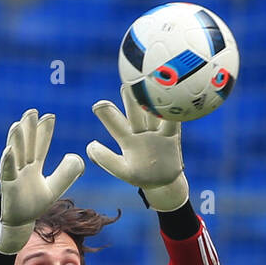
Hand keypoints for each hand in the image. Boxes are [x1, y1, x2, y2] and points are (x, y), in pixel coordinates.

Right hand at [0, 109, 84, 254]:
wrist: (21, 222)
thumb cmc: (34, 204)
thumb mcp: (54, 188)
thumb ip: (65, 174)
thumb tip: (78, 158)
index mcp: (34, 166)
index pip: (40, 145)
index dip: (44, 132)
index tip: (49, 116)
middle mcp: (22, 167)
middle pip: (27, 144)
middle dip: (29, 129)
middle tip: (32, 111)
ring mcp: (14, 175)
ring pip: (15, 154)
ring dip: (17, 139)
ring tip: (19, 124)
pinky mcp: (7, 186)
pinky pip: (7, 172)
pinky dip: (8, 161)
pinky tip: (9, 149)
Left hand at [87, 82, 187, 211]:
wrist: (163, 181)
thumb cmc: (140, 175)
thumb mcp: (124, 171)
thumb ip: (107, 160)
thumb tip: (90, 146)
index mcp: (127, 139)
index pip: (116, 124)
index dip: (108, 116)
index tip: (98, 105)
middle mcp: (141, 130)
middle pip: (136, 112)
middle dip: (131, 99)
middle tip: (125, 84)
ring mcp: (157, 132)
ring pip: (154, 113)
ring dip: (152, 100)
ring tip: (150, 84)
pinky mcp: (172, 136)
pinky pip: (174, 122)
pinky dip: (174, 111)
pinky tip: (175, 97)